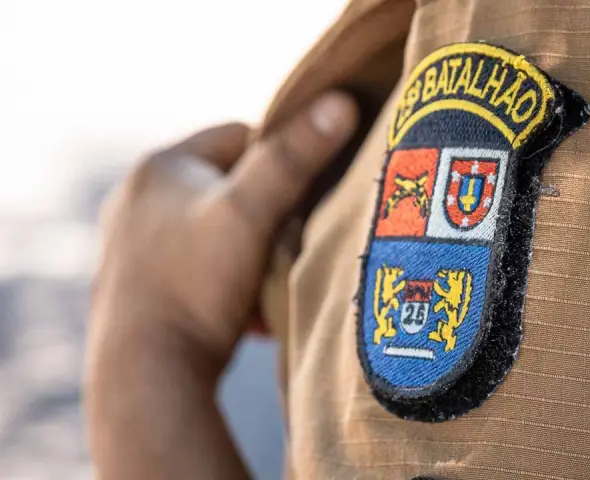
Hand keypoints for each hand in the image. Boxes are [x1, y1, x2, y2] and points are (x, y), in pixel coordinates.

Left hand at [86, 91, 357, 478]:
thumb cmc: (196, 285)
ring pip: (217, 230)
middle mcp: (137, 200)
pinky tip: (247, 309)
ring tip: (270, 279)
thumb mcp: (250, 214)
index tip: (307, 193)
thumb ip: (293, 157)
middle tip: (293, 241)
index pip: (239, 135)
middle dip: (267, 212)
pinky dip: (228, 281)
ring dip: (251, 250)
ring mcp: (135, 245)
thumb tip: (341, 102)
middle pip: (228, 187)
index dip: (281, 158)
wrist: (147, 375)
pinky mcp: (140, 286)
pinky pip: (201, 266)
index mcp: (159, 167)